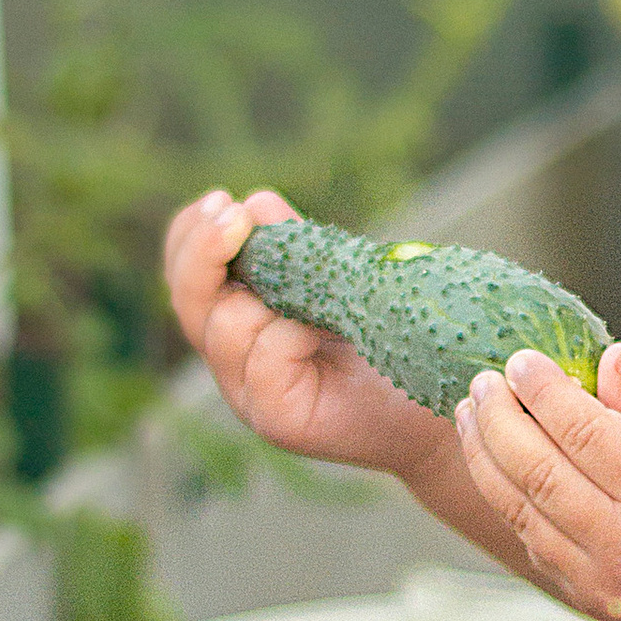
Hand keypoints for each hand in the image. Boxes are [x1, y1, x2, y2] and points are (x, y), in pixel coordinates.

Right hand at [162, 189, 442, 477]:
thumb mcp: (336, 281)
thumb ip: (295, 248)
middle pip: (187, 300)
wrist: (434, 406)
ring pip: (224, 326)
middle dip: (204, 252)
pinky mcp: (276, 420)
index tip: (222, 200)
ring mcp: (249, 395)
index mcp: (238, 321)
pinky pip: (264, 357)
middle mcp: (234, 360)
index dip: (190, 236)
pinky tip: (325, 332)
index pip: (185, 275)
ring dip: (266, 294)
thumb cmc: (388, 341)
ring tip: (318, 295)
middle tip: (235, 218)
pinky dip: (291, 333)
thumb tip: (255, 204)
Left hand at [454, 340, 620, 620]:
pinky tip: (495, 461)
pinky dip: (507, 497)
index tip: (521, 359)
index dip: (544, 391)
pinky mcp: (584, 597)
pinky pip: (531, 540)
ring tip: (471, 413)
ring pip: (519, 511)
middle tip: (484, 381)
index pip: (583, 432)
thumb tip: (606, 357)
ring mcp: (599, 577)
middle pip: (537, 472)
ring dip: (485, 457)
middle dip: (500, 419)